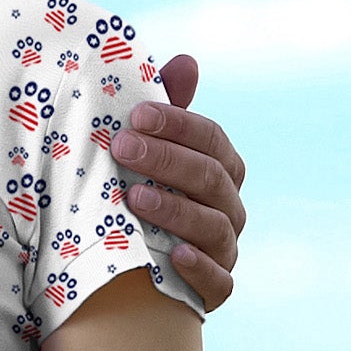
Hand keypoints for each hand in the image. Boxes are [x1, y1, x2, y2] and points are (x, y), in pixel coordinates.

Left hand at [110, 54, 245, 311]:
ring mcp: (224, 249)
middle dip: (167, 160)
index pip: (211, 139)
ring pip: (214, 227)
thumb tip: (187, 60)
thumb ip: (166, 109)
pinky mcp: (214, 289)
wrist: (130, 263)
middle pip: (210, 178)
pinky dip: (199, 268)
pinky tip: (173, 254)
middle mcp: (228, 207)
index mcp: (219, 168)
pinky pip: (218, 282)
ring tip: (134, 198)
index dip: (178, 124)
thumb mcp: (147, 150)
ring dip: (175, 210)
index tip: (135, 114)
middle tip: (122, 147)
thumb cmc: (140, 190)